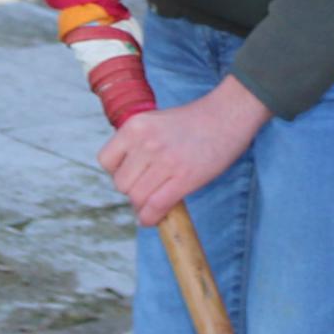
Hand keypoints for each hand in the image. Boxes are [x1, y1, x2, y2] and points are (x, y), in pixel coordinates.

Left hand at [98, 79, 267, 228]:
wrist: (227, 115)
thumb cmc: (193, 120)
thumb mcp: (156, 120)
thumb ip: (138, 142)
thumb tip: (126, 176)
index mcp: (136, 126)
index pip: (105, 161)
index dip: (117, 171)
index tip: (131, 173)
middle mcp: (146, 143)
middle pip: (121, 184)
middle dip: (132, 190)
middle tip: (148, 187)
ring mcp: (165, 161)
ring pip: (137, 198)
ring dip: (142, 205)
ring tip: (154, 200)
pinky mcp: (184, 177)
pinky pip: (156, 207)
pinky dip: (151, 218)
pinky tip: (153, 217)